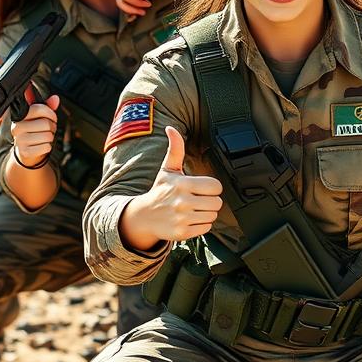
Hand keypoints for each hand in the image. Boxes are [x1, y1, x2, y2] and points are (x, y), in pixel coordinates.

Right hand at [11, 86, 59, 166]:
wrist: (25, 152)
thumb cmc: (34, 131)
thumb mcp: (39, 117)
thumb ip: (47, 106)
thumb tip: (55, 98)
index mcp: (19, 116)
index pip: (38, 109)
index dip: (50, 113)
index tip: (52, 117)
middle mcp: (17, 127)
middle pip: (46, 123)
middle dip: (52, 127)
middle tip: (49, 130)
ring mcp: (20, 140)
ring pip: (47, 136)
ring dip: (50, 137)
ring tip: (44, 137)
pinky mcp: (25, 152)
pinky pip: (46, 147)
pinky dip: (48, 147)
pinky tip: (41, 146)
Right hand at [131, 126, 222, 244]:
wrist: (144, 216)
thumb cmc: (160, 190)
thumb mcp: (167, 169)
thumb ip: (175, 149)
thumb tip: (171, 128)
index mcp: (182, 184)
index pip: (215, 187)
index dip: (212, 187)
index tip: (202, 188)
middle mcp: (182, 202)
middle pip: (217, 202)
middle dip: (210, 201)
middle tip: (198, 199)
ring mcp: (182, 218)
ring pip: (212, 216)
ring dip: (206, 213)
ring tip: (193, 209)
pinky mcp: (182, 233)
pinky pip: (206, 228)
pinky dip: (201, 225)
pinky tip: (190, 219)